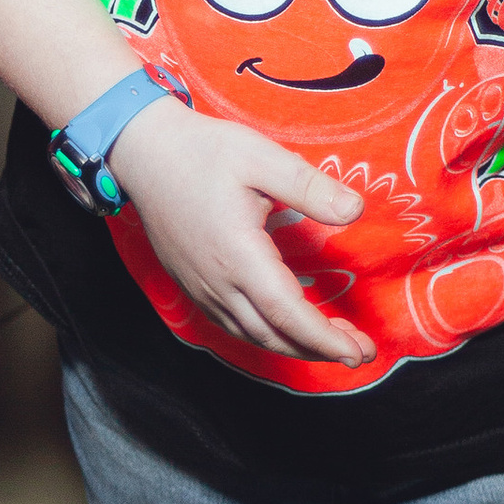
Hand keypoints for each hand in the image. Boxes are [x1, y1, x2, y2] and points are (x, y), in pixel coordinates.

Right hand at [111, 97, 370, 366]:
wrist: (143, 152)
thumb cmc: (202, 151)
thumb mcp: (261, 157)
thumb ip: (309, 187)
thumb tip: (356, 210)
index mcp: (238, 255)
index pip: (288, 314)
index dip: (325, 339)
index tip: (358, 351)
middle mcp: (217, 282)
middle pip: (273, 335)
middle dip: (320, 351)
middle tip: (361, 353)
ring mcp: (201, 288)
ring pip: (252, 335)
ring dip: (294, 346)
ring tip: (333, 343)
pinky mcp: (192, 285)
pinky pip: (232, 325)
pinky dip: (266, 336)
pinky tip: (286, 329)